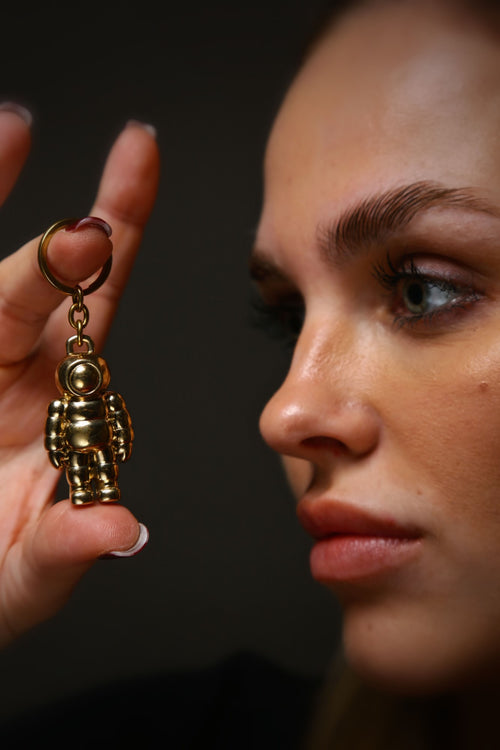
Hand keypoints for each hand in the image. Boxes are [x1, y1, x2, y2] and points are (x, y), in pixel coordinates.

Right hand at [0, 109, 158, 647]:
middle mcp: (7, 365)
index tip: (139, 153)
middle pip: (32, 287)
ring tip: (11, 130)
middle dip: (58, 259)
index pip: (96, 302)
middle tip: (85, 235)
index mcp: (58, 400)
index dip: (117, 232)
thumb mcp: (25, 579)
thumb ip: (68, 550)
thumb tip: (121, 532)